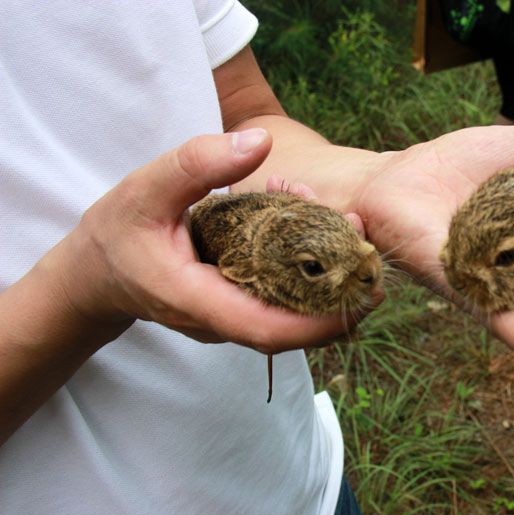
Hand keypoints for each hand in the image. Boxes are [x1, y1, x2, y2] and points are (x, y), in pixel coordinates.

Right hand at [56, 129, 361, 353]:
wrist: (98, 272)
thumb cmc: (117, 232)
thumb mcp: (145, 188)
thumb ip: (197, 163)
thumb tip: (259, 141)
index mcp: (196, 300)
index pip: (265, 328)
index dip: (316, 322)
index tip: (358, 297)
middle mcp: (219, 321)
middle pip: (291, 327)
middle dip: (339, 296)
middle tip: (369, 249)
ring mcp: (230, 320)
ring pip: (289, 316)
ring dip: (326, 280)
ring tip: (345, 226)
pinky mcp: (237, 309)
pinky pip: (279, 301)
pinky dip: (306, 272)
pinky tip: (314, 227)